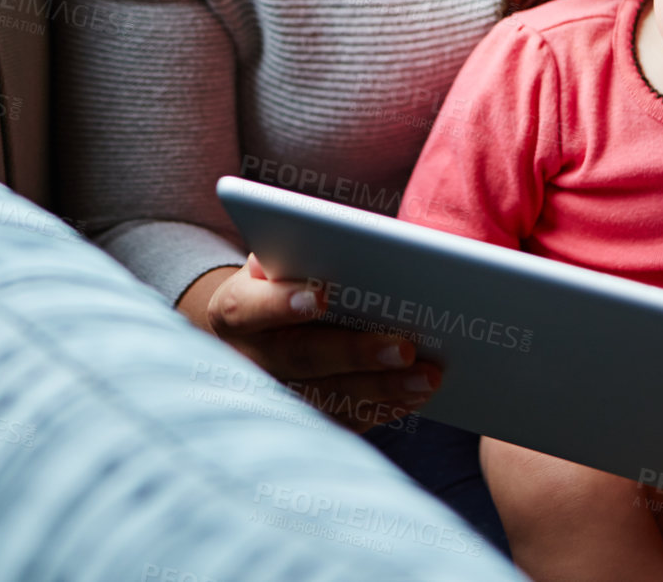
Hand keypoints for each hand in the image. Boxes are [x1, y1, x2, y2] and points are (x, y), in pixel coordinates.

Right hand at [176, 254, 442, 432]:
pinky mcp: (307, 420)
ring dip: (383, 388)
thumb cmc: (278, 284)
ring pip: (329, 398)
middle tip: (405, 348)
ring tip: (427, 376)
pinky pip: (346, 420)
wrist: (254, 337)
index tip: (321, 295)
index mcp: (236, 312)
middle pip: (301, 359)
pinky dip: (385, 408)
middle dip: (356, 354)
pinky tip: (417, 393)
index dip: (281, 304)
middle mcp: (251, 361)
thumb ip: (289, 250)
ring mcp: (278, 396)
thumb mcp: (272, 261)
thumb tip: (320, 242)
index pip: (249, 309)